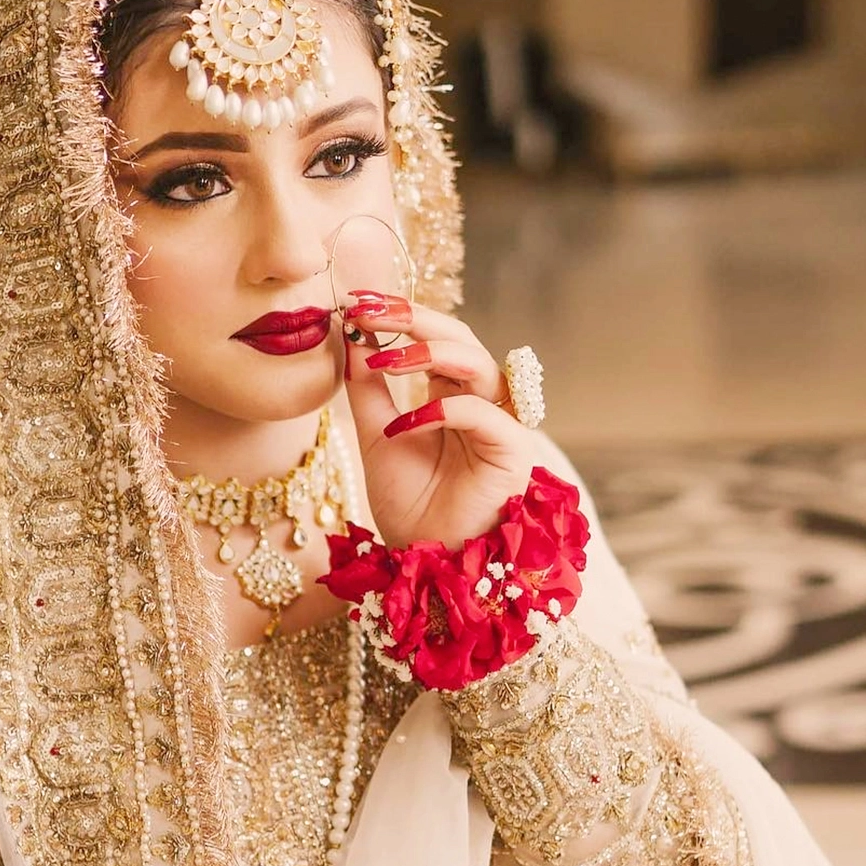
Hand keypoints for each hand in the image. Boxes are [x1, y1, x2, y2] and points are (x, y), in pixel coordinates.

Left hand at [341, 293, 538, 550]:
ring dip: (428, 353)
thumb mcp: (375, 437)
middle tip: (367, 310)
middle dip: (412, 318)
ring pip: (477, 364)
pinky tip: (403, 423)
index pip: (431, 339)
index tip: (354, 304)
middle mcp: (480, 402)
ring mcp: (500, 424)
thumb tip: (352, 335)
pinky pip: (483, 413)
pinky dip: (443, 410)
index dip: (397, 318)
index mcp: (452, 395)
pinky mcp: (512, 451)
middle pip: (459, 338)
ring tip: (383, 360)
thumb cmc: (409, 506)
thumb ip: (366, 389)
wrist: (425, 560)